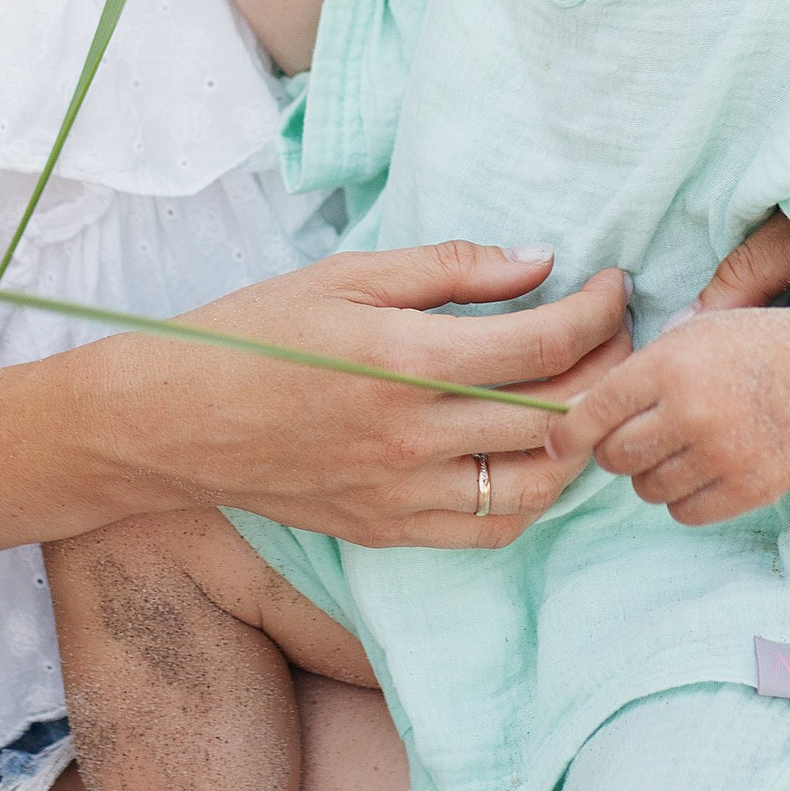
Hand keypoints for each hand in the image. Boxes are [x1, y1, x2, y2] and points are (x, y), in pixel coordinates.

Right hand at [99, 244, 629, 548]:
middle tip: (617, 333)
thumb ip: (451, 269)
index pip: (544, 343)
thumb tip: (541, 261)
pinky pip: (492, 527)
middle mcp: (412, 435)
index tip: (613, 285)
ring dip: (580, 438)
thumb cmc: (255, 331)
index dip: (599, 311)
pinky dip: (533, 493)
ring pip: (539, 483)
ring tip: (583, 393)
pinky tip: (533, 451)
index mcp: (403, 358)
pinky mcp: (390, 529)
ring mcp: (403, 493)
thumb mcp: (348, 274)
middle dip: (608, 365)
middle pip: (557, 413)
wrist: (172, 419)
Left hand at [559, 302, 789, 525]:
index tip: (555, 445)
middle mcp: (693, 412)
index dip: (568, 433)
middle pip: (615, 456)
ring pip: (646, 489)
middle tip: (633, 438)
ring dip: (650, 475)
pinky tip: (698, 471)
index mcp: (671, 367)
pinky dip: (681, 498)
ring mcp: (723, 455)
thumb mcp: (689, 337)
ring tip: (676, 449)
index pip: (596, 412)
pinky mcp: (749, 489)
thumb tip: (572, 415)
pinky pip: (683, 513)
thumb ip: (635, 373)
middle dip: (614, 451)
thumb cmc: (749, 349)